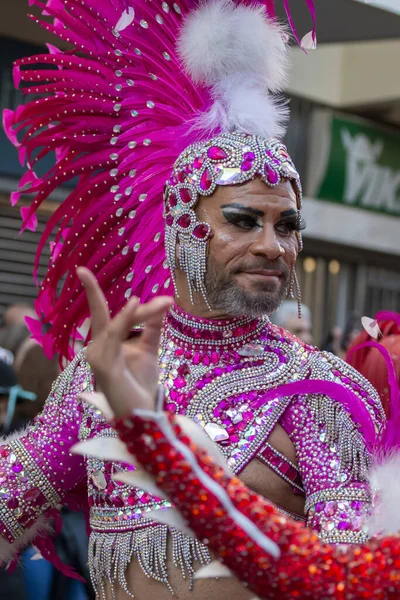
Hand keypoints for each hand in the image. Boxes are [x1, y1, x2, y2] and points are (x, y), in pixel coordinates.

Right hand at [77, 267, 171, 415]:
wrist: (143, 412)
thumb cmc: (141, 382)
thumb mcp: (150, 349)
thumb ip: (152, 327)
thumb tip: (163, 302)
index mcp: (106, 342)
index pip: (109, 315)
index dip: (137, 307)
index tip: (166, 301)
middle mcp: (96, 347)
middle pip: (98, 313)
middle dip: (88, 290)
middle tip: (81, 269)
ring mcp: (97, 356)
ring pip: (114, 324)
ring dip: (140, 312)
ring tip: (164, 302)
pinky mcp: (103, 365)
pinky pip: (113, 336)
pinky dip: (124, 320)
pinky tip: (135, 304)